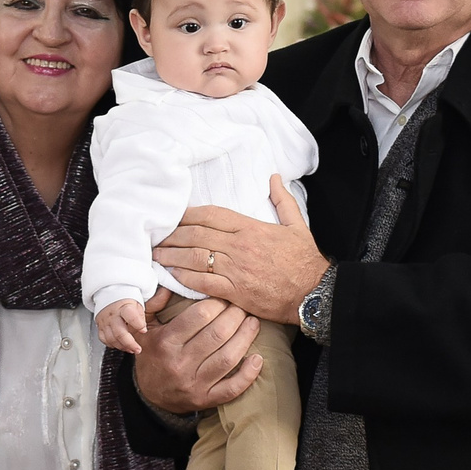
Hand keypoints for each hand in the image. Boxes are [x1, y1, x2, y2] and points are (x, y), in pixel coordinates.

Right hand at [95, 298, 146, 354]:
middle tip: (138, 349)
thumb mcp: (137, 304)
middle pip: (119, 333)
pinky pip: (104, 339)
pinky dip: (113, 345)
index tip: (144, 330)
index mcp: (124, 307)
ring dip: (122, 346)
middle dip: (130, 343)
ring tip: (131, 349)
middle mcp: (113, 315)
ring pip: (111, 338)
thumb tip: (143, 329)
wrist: (109, 296)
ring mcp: (105, 322)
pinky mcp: (100, 327)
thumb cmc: (125, 301)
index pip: (130, 316)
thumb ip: (141, 316)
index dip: (138, 324)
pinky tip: (121, 345)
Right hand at [132, 286, 263, 413]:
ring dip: (246, 337)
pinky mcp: (206, 399)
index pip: (200, 315)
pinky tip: (258, 359)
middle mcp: (180, 363)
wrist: (150, 395)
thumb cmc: (152, 354)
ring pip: (228, 357)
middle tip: (242, 307)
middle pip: (218, 333)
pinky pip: (232, 388)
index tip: (225, 297)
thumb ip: (152, 302)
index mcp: (166, 341)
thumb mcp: (143, 327)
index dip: (218, 302)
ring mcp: (194, 384)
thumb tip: (170, 281)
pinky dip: (249, 374)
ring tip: (253, 322)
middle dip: (236, 315)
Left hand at [153, 179, 327, 325]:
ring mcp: (237, 270)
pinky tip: (172, 276)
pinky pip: (204, 283)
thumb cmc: (305, 260)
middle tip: (155, 237)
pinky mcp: (236, 292)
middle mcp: (240, 246)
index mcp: (251, 228)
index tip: (172, 217)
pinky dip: (185, 279)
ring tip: (156, 256)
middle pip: (197, 235)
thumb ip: (282, 200)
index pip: (211, 215)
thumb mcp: (297, 225)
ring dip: (172, 256)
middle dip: (172, 236)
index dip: (187, 215)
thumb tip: (274, 177)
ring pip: (196, 258)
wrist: (315, 292)